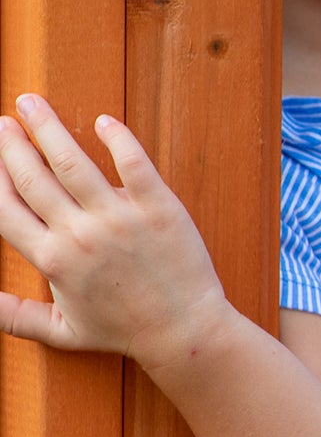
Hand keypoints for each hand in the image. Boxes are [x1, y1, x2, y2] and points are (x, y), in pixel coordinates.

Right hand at [0, 97, 229, 367]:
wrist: (186, 332)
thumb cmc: (125, 332)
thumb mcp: (63, 331)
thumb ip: (15, 317)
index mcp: (53, 260)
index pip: (7, 208)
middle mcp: (81, 235)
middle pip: (33, 178)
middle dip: (11, 145)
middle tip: (3, 122)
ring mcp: (121, 220)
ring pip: (74, 163)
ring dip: (49, 130)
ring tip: (31, 104)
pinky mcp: (160, 209)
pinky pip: (136, 165)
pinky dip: (119, 140)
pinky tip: (104, 121)